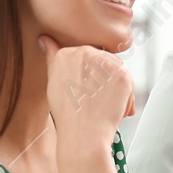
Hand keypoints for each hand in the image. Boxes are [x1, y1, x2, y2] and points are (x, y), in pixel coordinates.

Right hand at [40, 34, 134, 153]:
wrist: (83, 134)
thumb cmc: (67, 113)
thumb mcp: (53, 81)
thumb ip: (52, 57)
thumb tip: (44, 39)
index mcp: (66, 53)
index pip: (87, 58)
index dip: (88, 77)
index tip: (83, 92)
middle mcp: (85, 53)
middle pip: (104, 62)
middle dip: (103, 80)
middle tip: (93, 101)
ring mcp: (105, 63)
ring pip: (117, 71)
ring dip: (114, 88)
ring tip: (101, 106)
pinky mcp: (122, 74)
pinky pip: (128, 82)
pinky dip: (125, 98)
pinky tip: (114, 109)